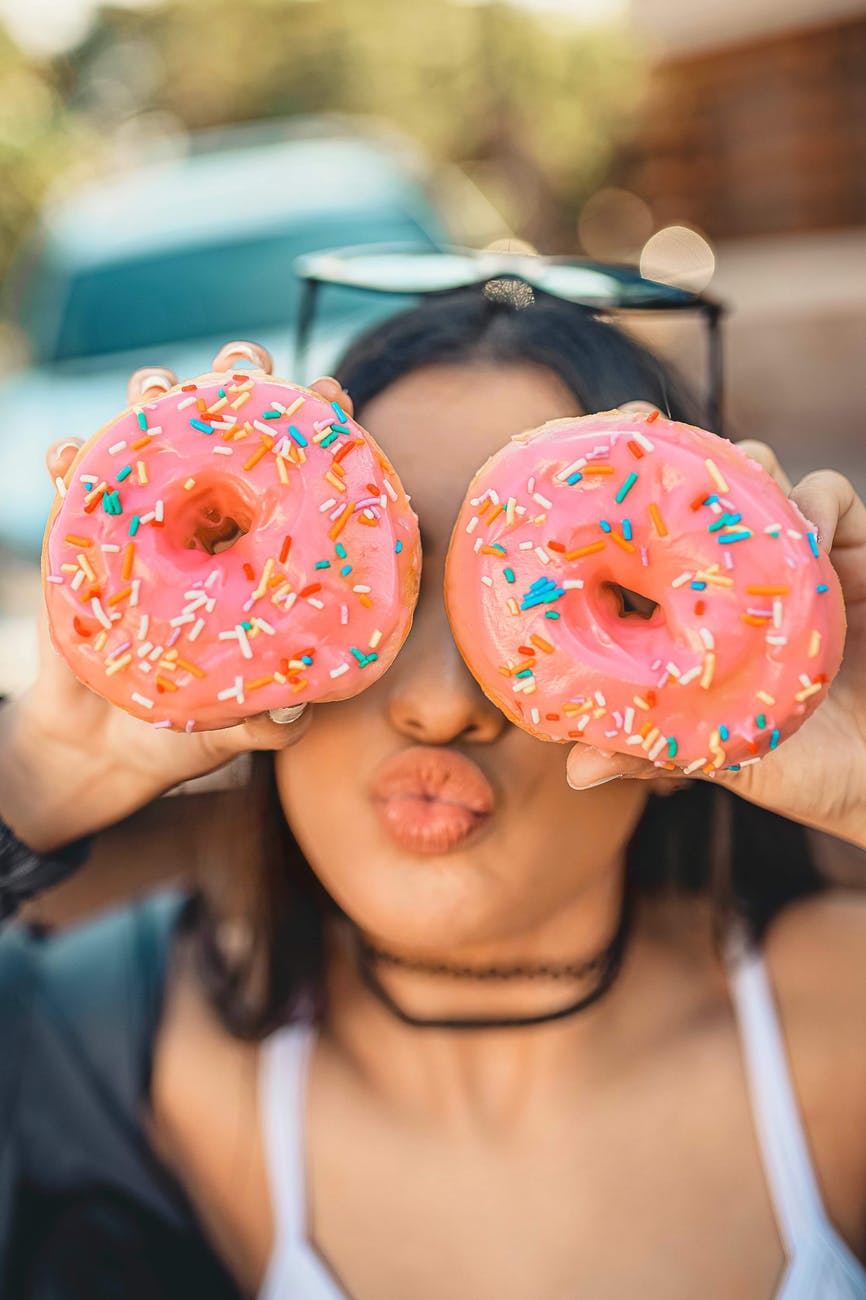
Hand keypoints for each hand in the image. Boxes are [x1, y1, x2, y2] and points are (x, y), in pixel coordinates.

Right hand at [0, 342, 354, 850]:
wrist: (102, 744)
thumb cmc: (187, 724)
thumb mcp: (229, 725)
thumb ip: (260, 724)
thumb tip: (291, 716)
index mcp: (262, 550)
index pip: (296, 478)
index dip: (315, 430)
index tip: (332, 394)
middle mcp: (210, 525)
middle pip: (227, 435)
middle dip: (236, 383)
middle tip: (241, 363)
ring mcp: (148, 523)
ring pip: (153, 441)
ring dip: (151, 403)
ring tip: (154, 389)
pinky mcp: (86, 535)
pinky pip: (76, 488)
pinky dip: (71, 464)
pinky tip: (66, 457)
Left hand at [565, 421, 865, 851]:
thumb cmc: (803, 766)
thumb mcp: (721, 755)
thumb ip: (653, 753)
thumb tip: (575, 770)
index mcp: (693, 608)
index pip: (642, 542)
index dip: (614, 515)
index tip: (584, 509)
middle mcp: (738, 571)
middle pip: (698, 489)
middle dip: (676, 472)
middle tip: (658, 484)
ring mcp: (795, 555)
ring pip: (759, 474)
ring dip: (743, 476)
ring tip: (736, 517)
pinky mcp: (856, 548)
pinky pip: (832, 495)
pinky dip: (816, 502)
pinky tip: (808, 541)